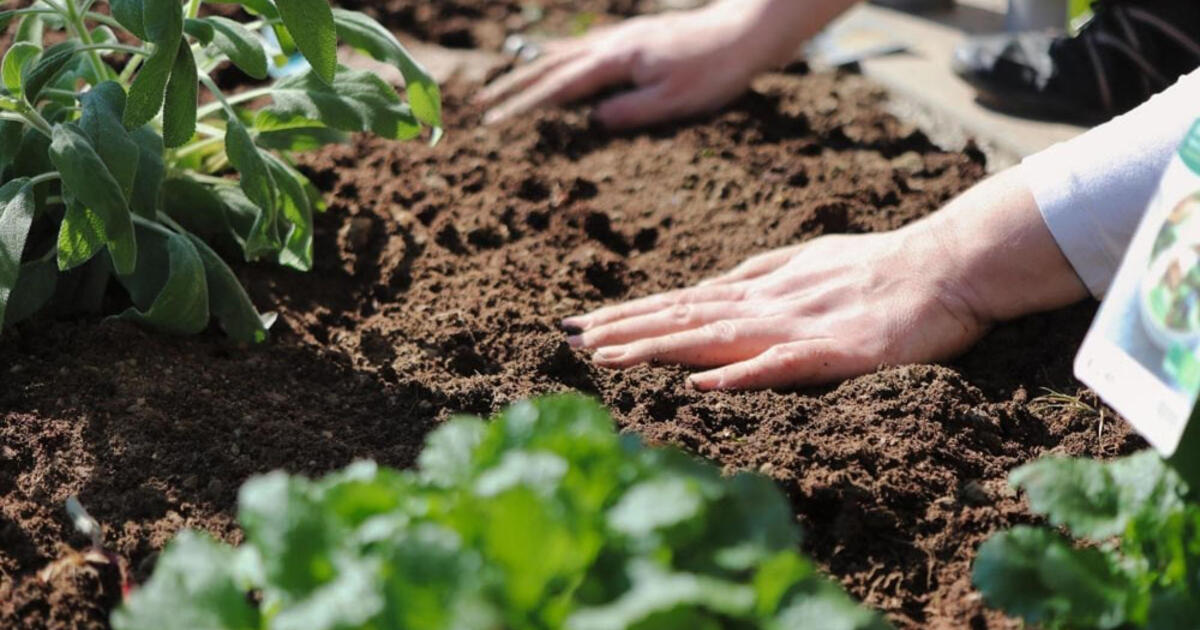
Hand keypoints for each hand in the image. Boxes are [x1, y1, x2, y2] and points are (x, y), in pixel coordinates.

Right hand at [476, 2, 795, 128]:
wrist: (747, 32)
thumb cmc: (715, 70)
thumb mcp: (674, 102)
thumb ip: (630, 112)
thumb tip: (592, 122)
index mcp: (618, 61)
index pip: (559, 87)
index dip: (524, 105)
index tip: (495, 121)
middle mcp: (614, 44)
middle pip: (551, 66)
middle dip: (514, 86)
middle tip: (482, 104)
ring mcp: (624, 37)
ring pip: (565, 53)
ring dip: (531, 70)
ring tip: (505, 84)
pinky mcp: (636, 37)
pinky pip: (585, 47)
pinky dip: (560, 56)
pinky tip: (557, 60)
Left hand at [562, 168, 1089, 390]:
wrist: (950, 264)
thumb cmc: (882, 266)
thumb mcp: (809, 263)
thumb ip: (761, 275)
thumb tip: (714, 286)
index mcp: (762, 289)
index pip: (682, 303)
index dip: (630, 314)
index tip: (580, 325)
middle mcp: (769, 304)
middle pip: (684, 317)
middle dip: (624, 330)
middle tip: (568, 340)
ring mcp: (800, 326)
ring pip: (716, 337)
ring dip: (660, 347)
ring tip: (608, 358)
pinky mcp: (838, 352)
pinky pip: (783, 364)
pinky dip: (741, 374)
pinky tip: (702, 384)